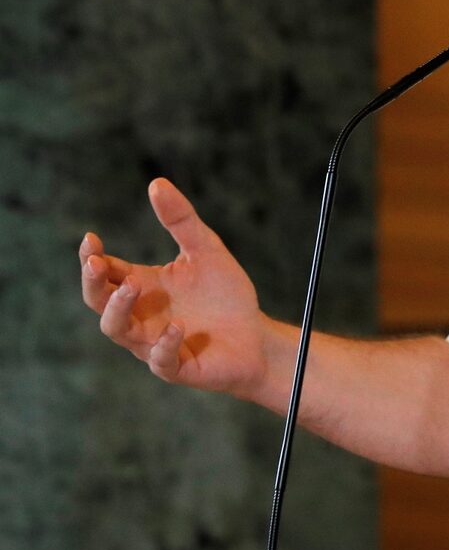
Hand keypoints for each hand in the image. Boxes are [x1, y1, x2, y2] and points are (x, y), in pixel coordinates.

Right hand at [79, 179, 272, 394]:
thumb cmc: (224, 294)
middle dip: (93, 283)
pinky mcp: (176, 366)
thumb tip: (156, 183)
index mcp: (142, 286)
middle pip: (99, 302)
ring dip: (120, 309)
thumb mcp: (206, 249)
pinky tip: (178, 326)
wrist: (256, 335)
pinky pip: (159, 360)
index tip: (91, 238)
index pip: (105, 272)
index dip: (92, 258)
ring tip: (134, 286)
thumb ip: (181, 220)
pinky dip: (164, 344)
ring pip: (118, 331)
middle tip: (96, 264)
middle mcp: (140, 315)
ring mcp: (153, 342)